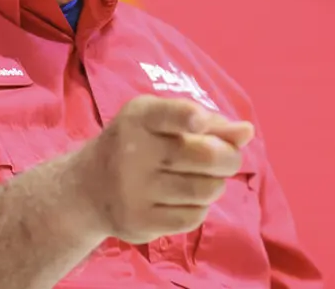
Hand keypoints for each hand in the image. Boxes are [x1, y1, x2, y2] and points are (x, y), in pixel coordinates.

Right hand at [69, 95, 254, 243]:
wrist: (87, 188)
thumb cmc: (138, 145)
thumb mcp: (163, 123)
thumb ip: (208, 123)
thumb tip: (247, 132)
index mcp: (140, 117)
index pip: (166, 114)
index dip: (187, 117)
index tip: (199, 121)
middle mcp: (133, 151)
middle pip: (206, 156)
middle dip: (229, 158)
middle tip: (227, 158)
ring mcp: (134, 189)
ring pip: (206, 189)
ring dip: (216, 185)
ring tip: (203, 179)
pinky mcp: (139, 221)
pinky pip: (193, 216)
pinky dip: (200, 207)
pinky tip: (186, 198)